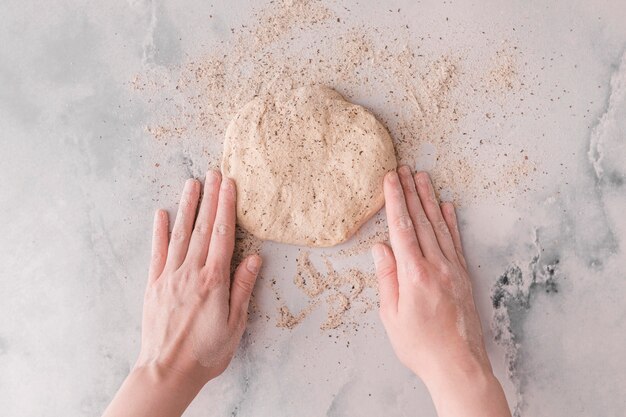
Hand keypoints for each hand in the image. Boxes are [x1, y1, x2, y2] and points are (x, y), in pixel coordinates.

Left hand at [103, 171, 261, 416]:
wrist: (167, 372)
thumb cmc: (206, 352)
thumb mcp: (235, 324)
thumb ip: (242, 288)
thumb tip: (253, 258)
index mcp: (213, 280)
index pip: (222, 235)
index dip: (226, 207)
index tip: (229, 185)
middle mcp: (191, 272)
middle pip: (202, 228)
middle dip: (209, 198)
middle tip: (213, 172)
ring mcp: (170, 276)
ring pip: (180, 234)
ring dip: (187, 206)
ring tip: (192, 183)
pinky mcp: (154, 285)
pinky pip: (157, 252)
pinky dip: (158, 232)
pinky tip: (161, 214)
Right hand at [372, 166, 510, 416]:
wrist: (457, 365)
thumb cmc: (420, 346)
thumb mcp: (391, 316)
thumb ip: (387, 278)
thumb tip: (380, 248)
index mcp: (414, 275)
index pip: (402, 229)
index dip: (395, 201)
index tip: (390, 179)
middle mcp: (436, 266)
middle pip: (422, 221)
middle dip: (411, 192)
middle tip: (404, 169)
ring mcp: (453, 269)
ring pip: (440, 227)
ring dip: (430, 200)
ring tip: (423, 178)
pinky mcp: (464, 276)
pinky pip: (456, 242)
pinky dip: (451, 222)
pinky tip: (447, 207)